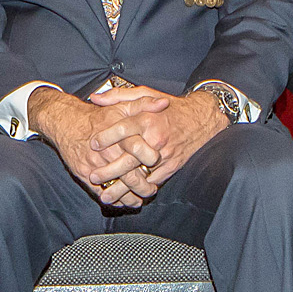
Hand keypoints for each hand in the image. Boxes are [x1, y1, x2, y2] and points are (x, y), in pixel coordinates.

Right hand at [27, 88, 158, 207]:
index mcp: (120, 136)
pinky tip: (123, 201)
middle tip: (151, 190)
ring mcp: (96, 165)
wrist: (66, 122)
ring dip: (130, 196)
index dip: (151, 160)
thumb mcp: (121, 106)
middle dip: (143, 186)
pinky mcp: (85, 174)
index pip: (140, 151)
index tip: (158, 165)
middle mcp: (108, 152)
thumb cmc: (98, 116)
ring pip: (118, 187)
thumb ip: (144, 104)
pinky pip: (102, 192)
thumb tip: (164, 104)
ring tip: (139, 199)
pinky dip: (114, 199)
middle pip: (130, 176)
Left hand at [88, 85, 229, 190]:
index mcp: (148, 119)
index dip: (106, 137)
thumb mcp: (145, 93)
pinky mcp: (171, 167)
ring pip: (140, 175)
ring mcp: (165, 155)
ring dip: (121, 188)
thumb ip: (119, 96)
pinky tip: (126, 198)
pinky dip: (139, 191)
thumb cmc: (169, 107)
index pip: (123, 129)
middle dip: (109, 170)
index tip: (92, 144)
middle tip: (93, 176)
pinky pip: (153, 182)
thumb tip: (95, 98)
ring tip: (106, 196)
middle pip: (129, 158)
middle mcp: (156, 138)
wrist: (200, 119)